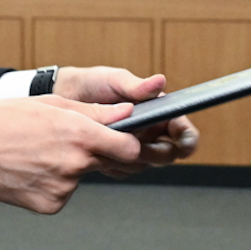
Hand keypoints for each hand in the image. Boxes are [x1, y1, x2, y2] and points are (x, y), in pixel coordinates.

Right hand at [0, 95, 143, 212]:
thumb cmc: (3, 120)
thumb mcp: (51, 105)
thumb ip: (94, 113)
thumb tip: (127, 115)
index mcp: (80, 134)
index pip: (129, 148)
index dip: (130, 145)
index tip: (124, 142)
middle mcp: (76, 164)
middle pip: (105, 162)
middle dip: (94, 152)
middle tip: (63, 142)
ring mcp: (64, 188)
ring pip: (79, 176)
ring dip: (67, 167)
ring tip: (36, 153)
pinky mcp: (51, 205)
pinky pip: (62, 193)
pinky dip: (51, 183)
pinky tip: (30, 170)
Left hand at [52, 66, 198, 168]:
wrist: (63, 96)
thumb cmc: (93, 83)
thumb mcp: (115, 79)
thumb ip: (137, 86)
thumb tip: (159, 81)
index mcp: (157, 111)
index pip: (182, 130)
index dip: (188, 139)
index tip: (184, 144)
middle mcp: (149, 131)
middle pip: (167, 153)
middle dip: (156, 153)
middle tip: (139, 146)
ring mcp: (133, 146)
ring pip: (144, 164)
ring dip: (131, 158)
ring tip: (112, 142)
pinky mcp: (116, 157)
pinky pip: (123, 170)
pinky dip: (114, 163)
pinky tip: (100, 149)